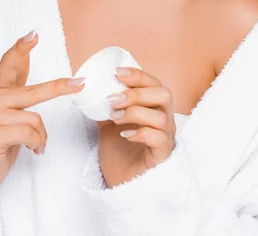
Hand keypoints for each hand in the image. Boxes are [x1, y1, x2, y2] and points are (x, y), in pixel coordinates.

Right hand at [0, 31, 85, 194]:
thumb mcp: (7, 109)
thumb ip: (15, 86)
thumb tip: (25, 58)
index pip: (9, 63)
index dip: (21, 48)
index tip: (34, 33)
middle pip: (34, 91)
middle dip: (59, 88)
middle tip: (80, 83)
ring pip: (35, 119)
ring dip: (41, 135)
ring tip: (34, 144)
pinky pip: (31, 134)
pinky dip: (37, 144)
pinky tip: (31, 150)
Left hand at [96, 67, 176, 187]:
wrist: (121, 184)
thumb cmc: (120, 152)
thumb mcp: (109, 123)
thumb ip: (106, 106)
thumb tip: (91, 89)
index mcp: (154, 108)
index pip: (154, 83)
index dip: (138, 75)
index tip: (116, 73)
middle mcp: (165, 120)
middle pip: (164, 95)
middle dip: (137, 93)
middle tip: (113, 98)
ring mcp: (166, 138)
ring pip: (161, 117)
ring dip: (135, 113)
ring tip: (114, 117)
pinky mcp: (162, 156)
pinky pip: (159, 139)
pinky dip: (141, 133)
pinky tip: (124, 135)